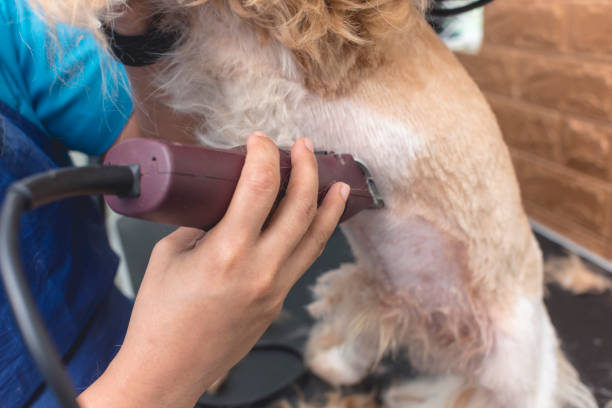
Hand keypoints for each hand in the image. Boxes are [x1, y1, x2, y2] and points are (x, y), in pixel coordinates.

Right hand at [78, 132, 348, 406]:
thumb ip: (199, 225)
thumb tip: (219, 205)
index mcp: (227, 253)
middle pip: (301, 206)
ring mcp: (276, 288)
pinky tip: (315, 222)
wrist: (170, 369)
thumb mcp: (168, 256)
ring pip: (316, 237)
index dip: (264, 154)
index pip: (260, 186)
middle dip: (307, 168)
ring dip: (329, 205)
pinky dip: (314, 234)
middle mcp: (261, 269)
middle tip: (304, 148)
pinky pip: (304, 259)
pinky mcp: (279, 301)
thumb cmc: (160, 317)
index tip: (259, 141)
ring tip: (338, 183)